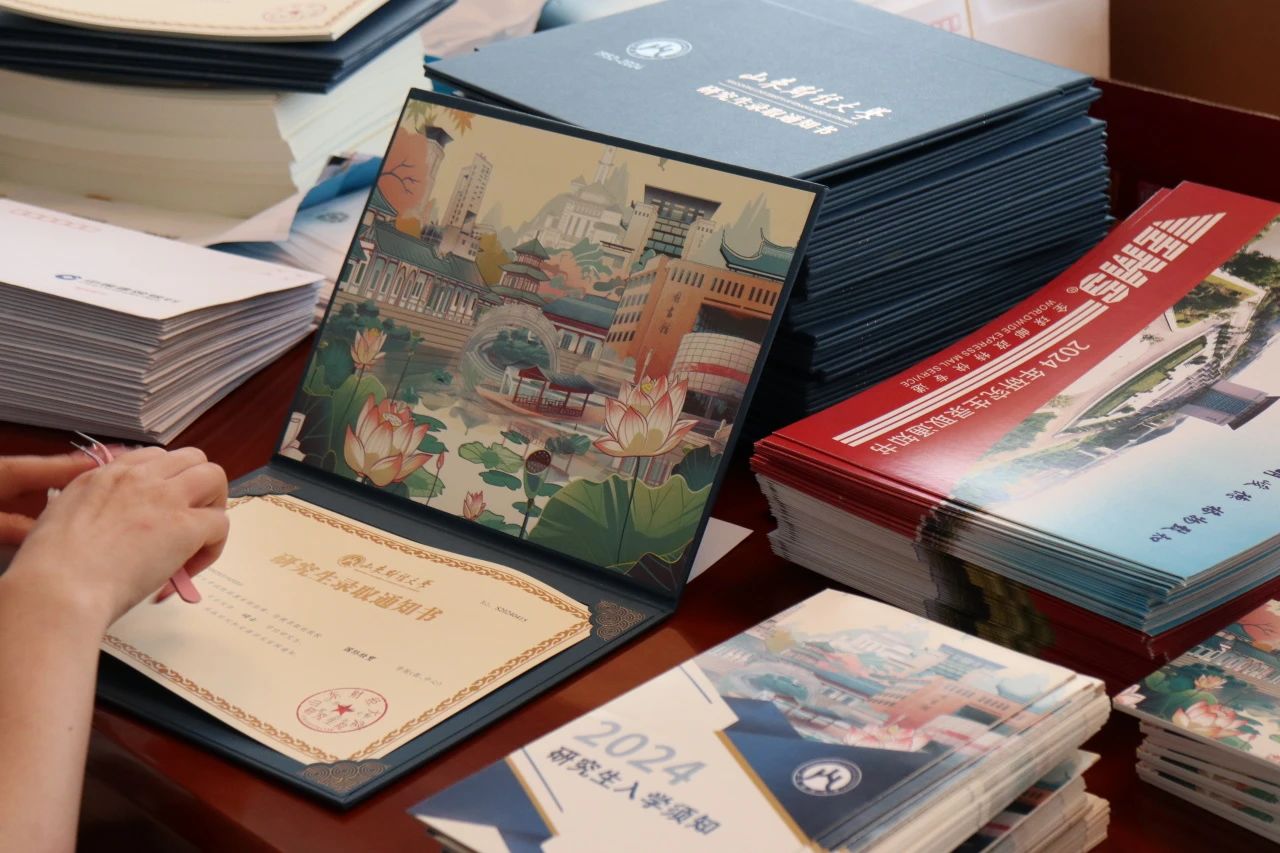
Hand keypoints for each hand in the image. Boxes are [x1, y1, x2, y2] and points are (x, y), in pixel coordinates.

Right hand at [4, 447, 228, 627]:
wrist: (59, 587)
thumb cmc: (52, 567)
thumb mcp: (63, 515)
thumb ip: (93, 507)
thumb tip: (116, 523)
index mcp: (107, 473)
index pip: (156, 457)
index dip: (167, 482)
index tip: (161, 509)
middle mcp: (139, 477)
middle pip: (192, 459)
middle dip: (198, 487)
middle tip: (187, 521)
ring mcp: (165, 497)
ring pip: (214, 478)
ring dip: (213, 506)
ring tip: (196, 540)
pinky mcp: (185, 525)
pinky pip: (221, 524)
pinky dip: (213, 546)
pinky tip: (189, 569)